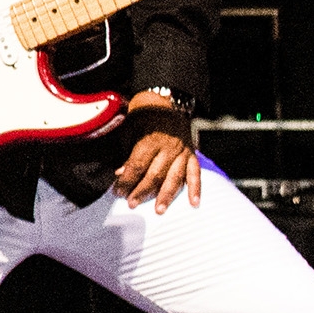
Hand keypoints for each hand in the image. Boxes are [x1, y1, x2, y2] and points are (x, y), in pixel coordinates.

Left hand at [111, 94, 201, 211]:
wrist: (166, 102)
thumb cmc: (143, 117)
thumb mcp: (129, 130)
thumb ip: (127, 153)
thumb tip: (121, 174)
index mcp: (150, 140)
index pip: (137, 166)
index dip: (126, 181)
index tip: (117, 192)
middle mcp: (168, 147)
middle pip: (155, 175)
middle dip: (142, 191)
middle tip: (132, 204)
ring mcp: (182, 151)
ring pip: (175, 177)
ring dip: (166, 195)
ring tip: (159, 210)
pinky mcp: (192, 154)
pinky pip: (195, 173)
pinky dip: (196, 188)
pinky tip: (194, 203)